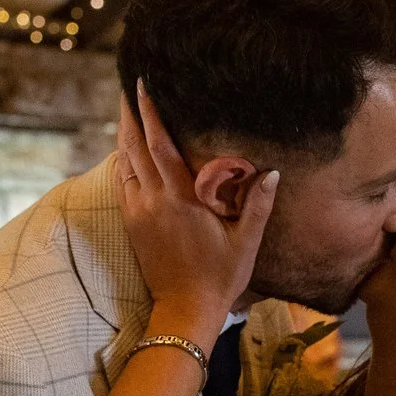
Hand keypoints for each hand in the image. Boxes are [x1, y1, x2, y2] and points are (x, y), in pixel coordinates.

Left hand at [119, 87, 275, 344]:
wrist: (185, 310)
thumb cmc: (220, 277)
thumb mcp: (246, 242)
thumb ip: (258, 205)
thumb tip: (272, 173)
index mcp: (181, 199)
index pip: (159, 146)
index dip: (150, 114)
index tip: (143, 86)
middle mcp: (153, 201)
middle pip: (134, 147)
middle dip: (130, 114)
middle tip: (128, 86)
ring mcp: (138, 213)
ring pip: (125, 163)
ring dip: (124, 135)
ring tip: (127, 111)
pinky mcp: (132, 225)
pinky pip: (123, 184)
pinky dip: (123, 162)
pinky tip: (127, 151)